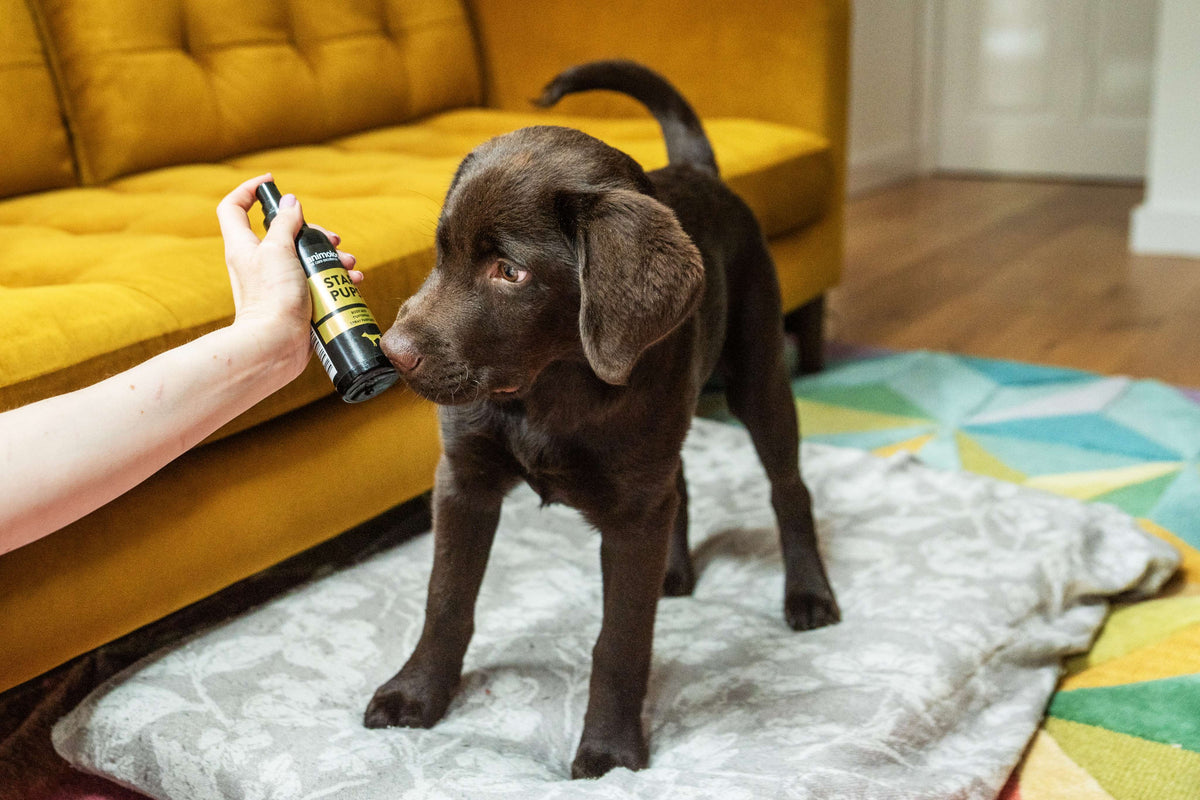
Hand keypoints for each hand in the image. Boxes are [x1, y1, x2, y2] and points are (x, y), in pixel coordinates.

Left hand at [216, 173, 361, 376]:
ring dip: (330, 257)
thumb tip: (290, 202)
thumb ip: (285, 223)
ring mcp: (276, 285)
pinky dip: (334, 280)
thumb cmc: (272, 298)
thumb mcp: (278, 250)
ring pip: (304, 259)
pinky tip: (352, 282)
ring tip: (349, 265)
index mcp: (244, 247)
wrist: (275, 346)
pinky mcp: (294, 303)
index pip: (234, 208)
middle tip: (331, 239)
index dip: (248, 190)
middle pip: (283, 233)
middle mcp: (258, 263)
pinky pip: (315, 283)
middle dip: (311, 231)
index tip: (272, 183)